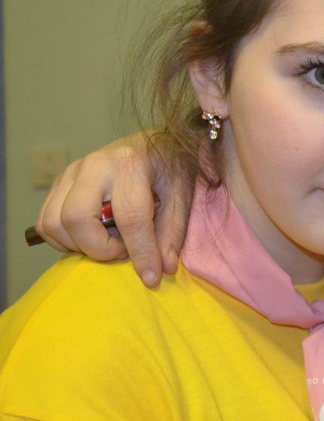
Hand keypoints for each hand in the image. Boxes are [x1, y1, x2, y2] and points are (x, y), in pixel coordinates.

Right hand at [34, 132, 192, 287]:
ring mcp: (71, 171)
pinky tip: (89, 237)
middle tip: (123, 250)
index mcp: (131, 164)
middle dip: (98, 248)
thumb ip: (172, 232)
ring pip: (53, 222)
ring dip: (78, 245)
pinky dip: (62, 239)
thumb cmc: (170, 169)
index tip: (150, 278)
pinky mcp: (59, 181)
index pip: (130, 216)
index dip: (140, 252)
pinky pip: (44, 221)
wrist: (154, 142)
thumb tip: (163, 269)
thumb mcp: (182, 196)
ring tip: (108, 242)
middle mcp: (95, 165)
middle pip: (76, 218)